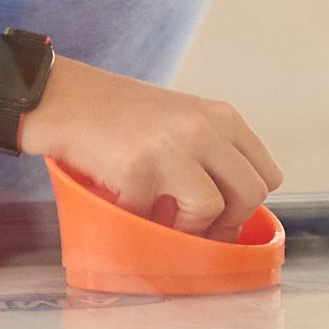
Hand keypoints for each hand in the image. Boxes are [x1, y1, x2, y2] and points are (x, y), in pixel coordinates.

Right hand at [20, 61, 282, 232]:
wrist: (61, 98)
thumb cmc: (117, 117)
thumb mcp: (179, 122)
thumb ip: (208, 155)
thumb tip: (228, 215)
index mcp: (221, 117)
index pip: (267, 173)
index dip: (248, 204)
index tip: (223, 218)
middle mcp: (206, 127)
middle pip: (251, 194)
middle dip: (227, 224)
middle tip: (196, 230)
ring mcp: (174, 147)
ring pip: (214, 209)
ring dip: (189, 228)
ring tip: (161, 220)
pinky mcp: (140, 168)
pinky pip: (156, 219)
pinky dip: (140, 223)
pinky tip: (126, 204)